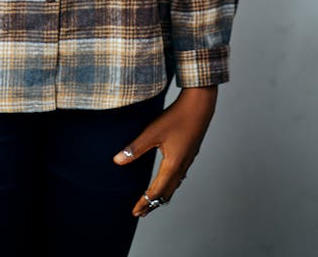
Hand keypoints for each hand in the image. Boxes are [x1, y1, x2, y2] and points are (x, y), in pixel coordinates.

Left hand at [113, 86, 216, 216]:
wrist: (200, 105)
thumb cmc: (176, 117)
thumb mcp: (152, 132)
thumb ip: (135, 148)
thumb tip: (118, 161)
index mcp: (172, 165)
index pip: (156, 191)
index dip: (145, 202)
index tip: (135, 211)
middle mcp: (182, 166)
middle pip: (167, 192)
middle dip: (153, 203)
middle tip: (142, 212)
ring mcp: (188, 160)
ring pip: (175, 184)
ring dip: (162, 194)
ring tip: (153, 199)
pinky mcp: (190, 152)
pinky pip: (180, 176)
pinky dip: (171, 183)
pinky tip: (169, 178)